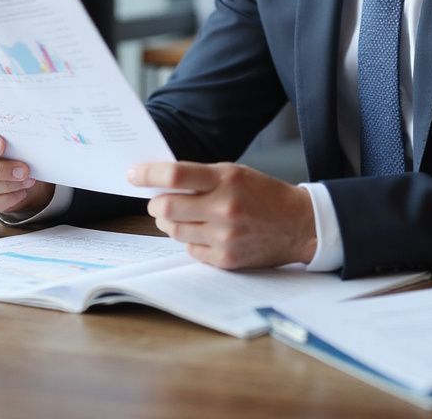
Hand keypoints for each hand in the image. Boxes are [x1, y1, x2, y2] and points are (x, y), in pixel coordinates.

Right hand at [0, 120, 54, 217]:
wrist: (1, 162)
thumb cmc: (0, 143)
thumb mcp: (0, 132)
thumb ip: (4, 132)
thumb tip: (23, 137)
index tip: (2, 145)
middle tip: (23, 169)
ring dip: (7, 185)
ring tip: (27, 180)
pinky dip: (5, 200)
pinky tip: (20, 192)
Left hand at [128, 161, 316, 269]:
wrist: (298, 224)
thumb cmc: (263, 194)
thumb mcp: (235, 173)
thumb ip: (201, 177)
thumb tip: (160, 182)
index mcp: (227, 179)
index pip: (176, 175)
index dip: (148, 174)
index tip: (133, 174)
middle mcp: (224, 207)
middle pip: (166, 207)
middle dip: (156, 203)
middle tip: (159, 200)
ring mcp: (224, 236)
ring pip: (174, 230)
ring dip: (171, 221)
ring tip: (185, 215)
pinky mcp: (225, 259)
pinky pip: (189, 250)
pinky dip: (190, 240)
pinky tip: (204, 232)